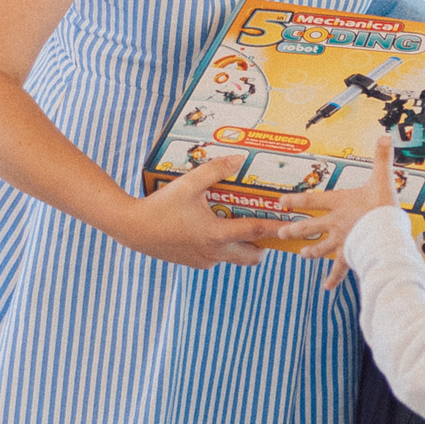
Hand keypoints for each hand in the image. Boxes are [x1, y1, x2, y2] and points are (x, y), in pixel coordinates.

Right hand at [121, 159, 278, 268]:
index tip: (291, 223)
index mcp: (215, 234)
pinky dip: (222, 247)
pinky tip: (213, 228)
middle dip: (264, 245)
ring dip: (243, 246)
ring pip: (235, 258)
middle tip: (266, 227)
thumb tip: (239, 159)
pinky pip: (217, 258)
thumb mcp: (189, 184)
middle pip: (252, 257)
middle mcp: (214, 253)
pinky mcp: (194, 264)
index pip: (255, 232)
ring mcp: (204, 261)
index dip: (276, 227)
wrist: (133, 229)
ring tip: (240, 225)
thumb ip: (215, 170)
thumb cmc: (161, 205)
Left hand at [282, 135, 400, 289]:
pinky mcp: (350, 255)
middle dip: (295, 230)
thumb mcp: (383, 180)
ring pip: (321, 247)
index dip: (296, 201)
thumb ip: (382, 158)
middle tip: (281, 232)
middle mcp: (336, 223)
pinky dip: (333, 278)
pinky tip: (326, 287)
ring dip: (311, 252)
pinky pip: (339, 269)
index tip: (280, 202)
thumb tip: (384, 136)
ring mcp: (341, 241)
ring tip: (303, 255)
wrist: (385, 234)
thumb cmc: (382, 208)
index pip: (312, 200)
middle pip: (310, 226)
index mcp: (340, 203)